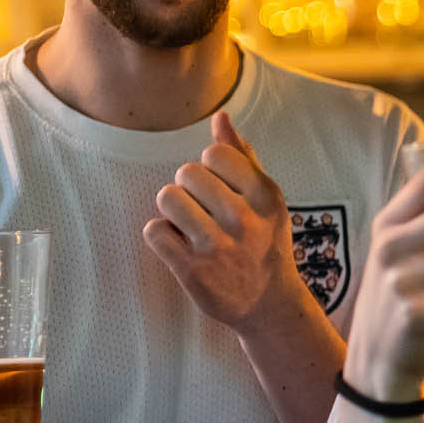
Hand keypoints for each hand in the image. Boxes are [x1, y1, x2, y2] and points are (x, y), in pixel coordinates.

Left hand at [144, 111, 303, 331]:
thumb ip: (243, 157)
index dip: (210, 167)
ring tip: (189, 225)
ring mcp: (218, 247)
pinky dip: (161, 237)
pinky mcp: (193, 271)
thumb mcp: (266, 201)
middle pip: (186, 173)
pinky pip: (154, 231)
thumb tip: (220, 117)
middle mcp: (244, 219)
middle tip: (204, 211)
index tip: (220, 189)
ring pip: (167, 197)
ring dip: (172, 210)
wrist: (268, 304)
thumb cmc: (263, 243)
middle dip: (189, 188)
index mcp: (265, 196)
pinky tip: (180, 246)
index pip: (216, 153)